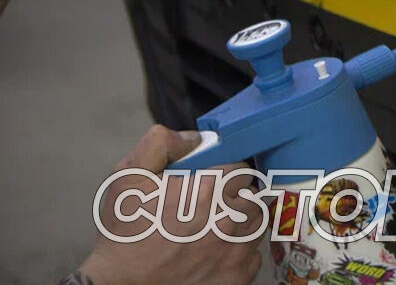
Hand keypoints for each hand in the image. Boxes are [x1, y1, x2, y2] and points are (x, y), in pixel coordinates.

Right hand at [79, 125, 262, 284]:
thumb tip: (195, 138)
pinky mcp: (236, 278)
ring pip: (258, 224)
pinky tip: (217, 250)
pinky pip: (253, 256)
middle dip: (238, 195)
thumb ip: (161, 143)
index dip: (229, 173)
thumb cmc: (124, 233)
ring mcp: (235, 252)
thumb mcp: (129, 174)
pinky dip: (240, 251)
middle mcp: (230, 219)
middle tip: (214, 204)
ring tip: (216, 226)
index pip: (243, 169)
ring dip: (243, 221)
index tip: (214, 182)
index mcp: (210, 190)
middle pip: (254, 195)